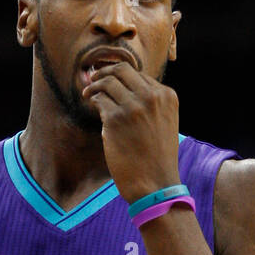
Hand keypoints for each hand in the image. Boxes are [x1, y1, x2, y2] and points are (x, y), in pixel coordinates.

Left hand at [83, 60, 181, 205]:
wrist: (156, 184)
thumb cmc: (158, 158)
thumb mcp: (165, 123)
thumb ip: (152, 104)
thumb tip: (125, 89)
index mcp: (166, 96)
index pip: (140, 74)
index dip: (122, 75)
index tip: (111, 79)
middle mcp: (151, 97)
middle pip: (122, 69)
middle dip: (105, 71)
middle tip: (94, 77)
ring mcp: (133, 107)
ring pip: (107, 82)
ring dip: (95, 85)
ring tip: (88, 92)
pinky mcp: (115, 119)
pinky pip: (99, 100)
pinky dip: (94, 100)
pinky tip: (91, 105)